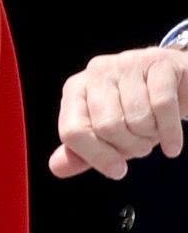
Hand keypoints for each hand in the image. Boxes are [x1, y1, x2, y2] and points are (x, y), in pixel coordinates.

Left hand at [49, 46, 187, 179]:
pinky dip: (170, 131)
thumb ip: (81, 153)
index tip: (117, 170)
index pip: (72, 131)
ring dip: (151, 136)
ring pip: (136, 117)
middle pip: (106, 126)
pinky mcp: (158, 62)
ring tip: (154, 130)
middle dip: (130, 147)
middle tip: (141, 145)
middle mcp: (97, 72)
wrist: (176, 87)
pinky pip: (162, 106)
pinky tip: (172, 143)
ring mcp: (127, 63)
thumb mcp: (106, 137)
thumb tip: (56, 167)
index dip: (96, 156)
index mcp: (75, 90)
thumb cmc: (136, 112)